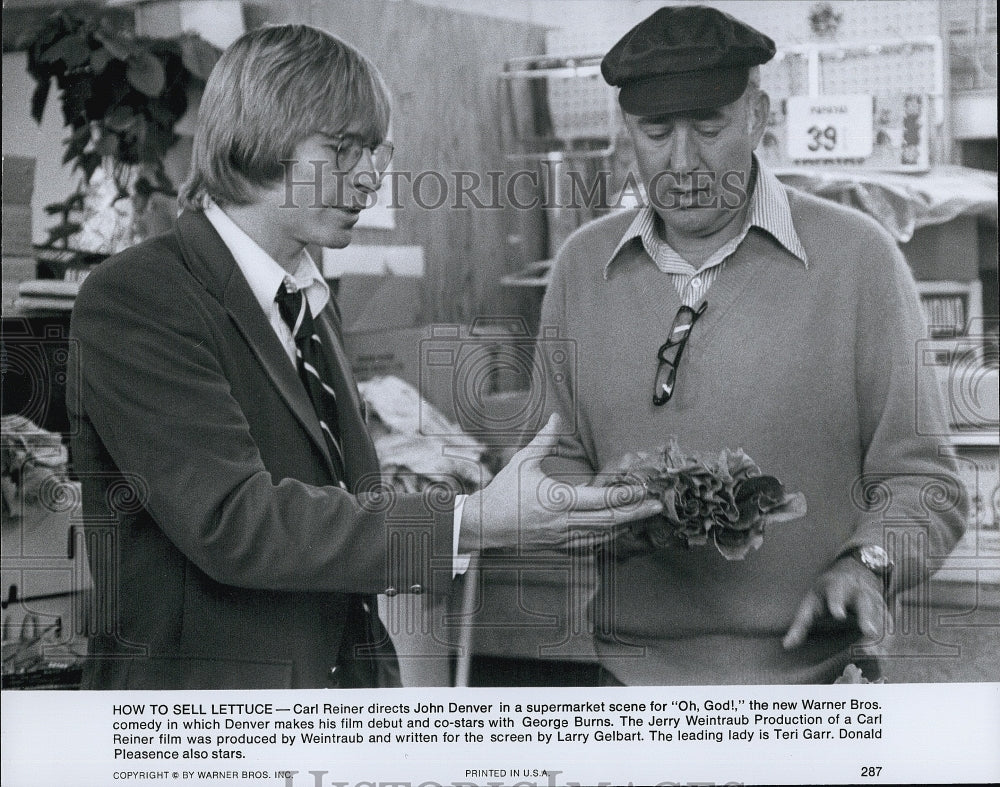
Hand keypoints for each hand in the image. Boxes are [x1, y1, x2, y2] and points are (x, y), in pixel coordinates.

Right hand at [459, 414, 663, 551]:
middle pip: (608, 521)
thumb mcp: (523, 462)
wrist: (483, 525)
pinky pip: (589, 545)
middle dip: (635, 513)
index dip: (625, 495)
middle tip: (656, 506)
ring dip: (624, 526)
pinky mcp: (557, 546)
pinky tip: (617, 530)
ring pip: (602, 535)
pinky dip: (607, 538)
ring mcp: (561, 537)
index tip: (642, 489)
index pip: (600, 499)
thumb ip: (543, 440)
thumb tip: (555, 417)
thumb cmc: (502, 492)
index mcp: (557, 500)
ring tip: (642, 516)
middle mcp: (563, 522)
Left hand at [782, 556, 888, 649]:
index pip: (836, 592)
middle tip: (868, 632)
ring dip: (882, 630)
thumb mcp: (811, 601)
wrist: (854, 571)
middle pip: (864, 601)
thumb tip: (786, 645)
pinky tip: (888, 651)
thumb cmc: (826, 592)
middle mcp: (857, 590)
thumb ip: (801, 624)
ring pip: (880, 612)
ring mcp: (874, 598)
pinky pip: (890, 622)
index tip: (838, 614)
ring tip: (880, 650)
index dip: (836, 602)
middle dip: (867, 616)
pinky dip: (890, 636)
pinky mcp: (884, 608)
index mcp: (836, 585)